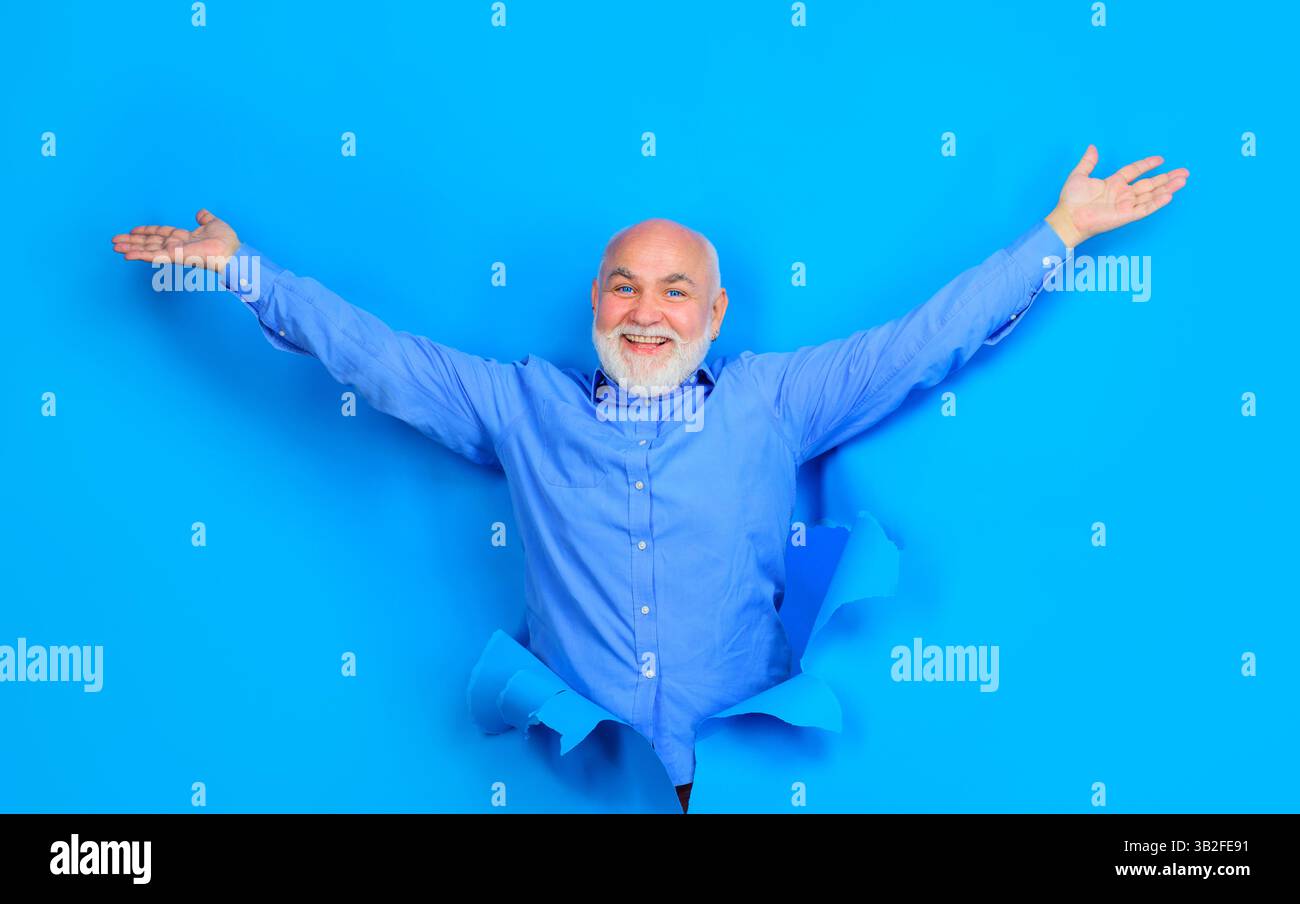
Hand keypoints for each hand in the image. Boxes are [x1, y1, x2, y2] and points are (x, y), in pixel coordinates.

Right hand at [111, 209, 239, 271]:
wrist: (233, 252)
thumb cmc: (227, 241)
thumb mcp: (214, 223)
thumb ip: (205, 218)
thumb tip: (200, 212)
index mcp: (184, 238)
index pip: (161, 234)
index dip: (147, 231)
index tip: (133, 230)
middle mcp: (177, 246)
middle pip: (150, 242)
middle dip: (132, 241)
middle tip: (115, 241)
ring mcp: (175, 252)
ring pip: (148, 249)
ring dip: (130, 248)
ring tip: (115, 247)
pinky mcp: (175, 256)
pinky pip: (154, 255)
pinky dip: (139, 255)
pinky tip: (126, 254)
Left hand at [1046, 146, 1188, 247]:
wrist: (1068, 217)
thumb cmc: (1071, 200)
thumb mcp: (1079, 175)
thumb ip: (1088, 162)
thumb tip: (1092, 147)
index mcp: (1113, 183)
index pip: (1135, 171)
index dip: (1147, 164)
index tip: (1160, 159)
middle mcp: (1122, 194)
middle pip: (1150, 184)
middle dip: (1167, 178)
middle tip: (1184, 172)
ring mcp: (1125, 205)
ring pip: (1152, 195)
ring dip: (1168, 188)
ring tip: (1183, 180)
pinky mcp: (1126, 216)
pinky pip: (1145, 208)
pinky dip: (1157, 203)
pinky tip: (1169, 195)